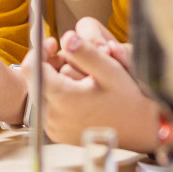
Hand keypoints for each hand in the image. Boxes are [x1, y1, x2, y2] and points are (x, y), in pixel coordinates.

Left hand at [37, 29, 161, 151]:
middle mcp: (53, 117)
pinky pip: (47, 108)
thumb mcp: (110, 70)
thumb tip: (67, 37)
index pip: (31, 68)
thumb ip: (86, 53)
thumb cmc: (128, 100)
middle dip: (48, 64)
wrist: (140, 131)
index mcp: (62, 99)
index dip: (39, 50)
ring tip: (77, 76)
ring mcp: (54, 128)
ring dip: (52, 79)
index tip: (53, 43)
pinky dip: (56, 96)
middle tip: (69, 57)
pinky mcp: (58, 134)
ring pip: (40, 93)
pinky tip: (76, 92)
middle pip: (34, 80)